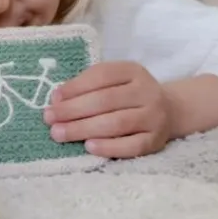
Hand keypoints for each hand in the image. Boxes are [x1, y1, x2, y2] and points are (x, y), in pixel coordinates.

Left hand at [43, 61, 171, 158]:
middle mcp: (147, 91)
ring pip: (117, 123)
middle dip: (73, 110)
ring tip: (59, 133)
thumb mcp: (112, 82)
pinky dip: (109, 147)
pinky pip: (132, 146)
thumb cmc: (128, 96)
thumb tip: (57, 99)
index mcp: (133, 71)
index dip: (76, 87)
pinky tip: (89, 147)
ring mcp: (154, 116)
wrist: (169, 111)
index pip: (102, 75)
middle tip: (49, 119)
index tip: (53, 99)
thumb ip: (86, 86)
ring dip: (84, 129)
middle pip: (106, 100)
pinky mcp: (156, 140)